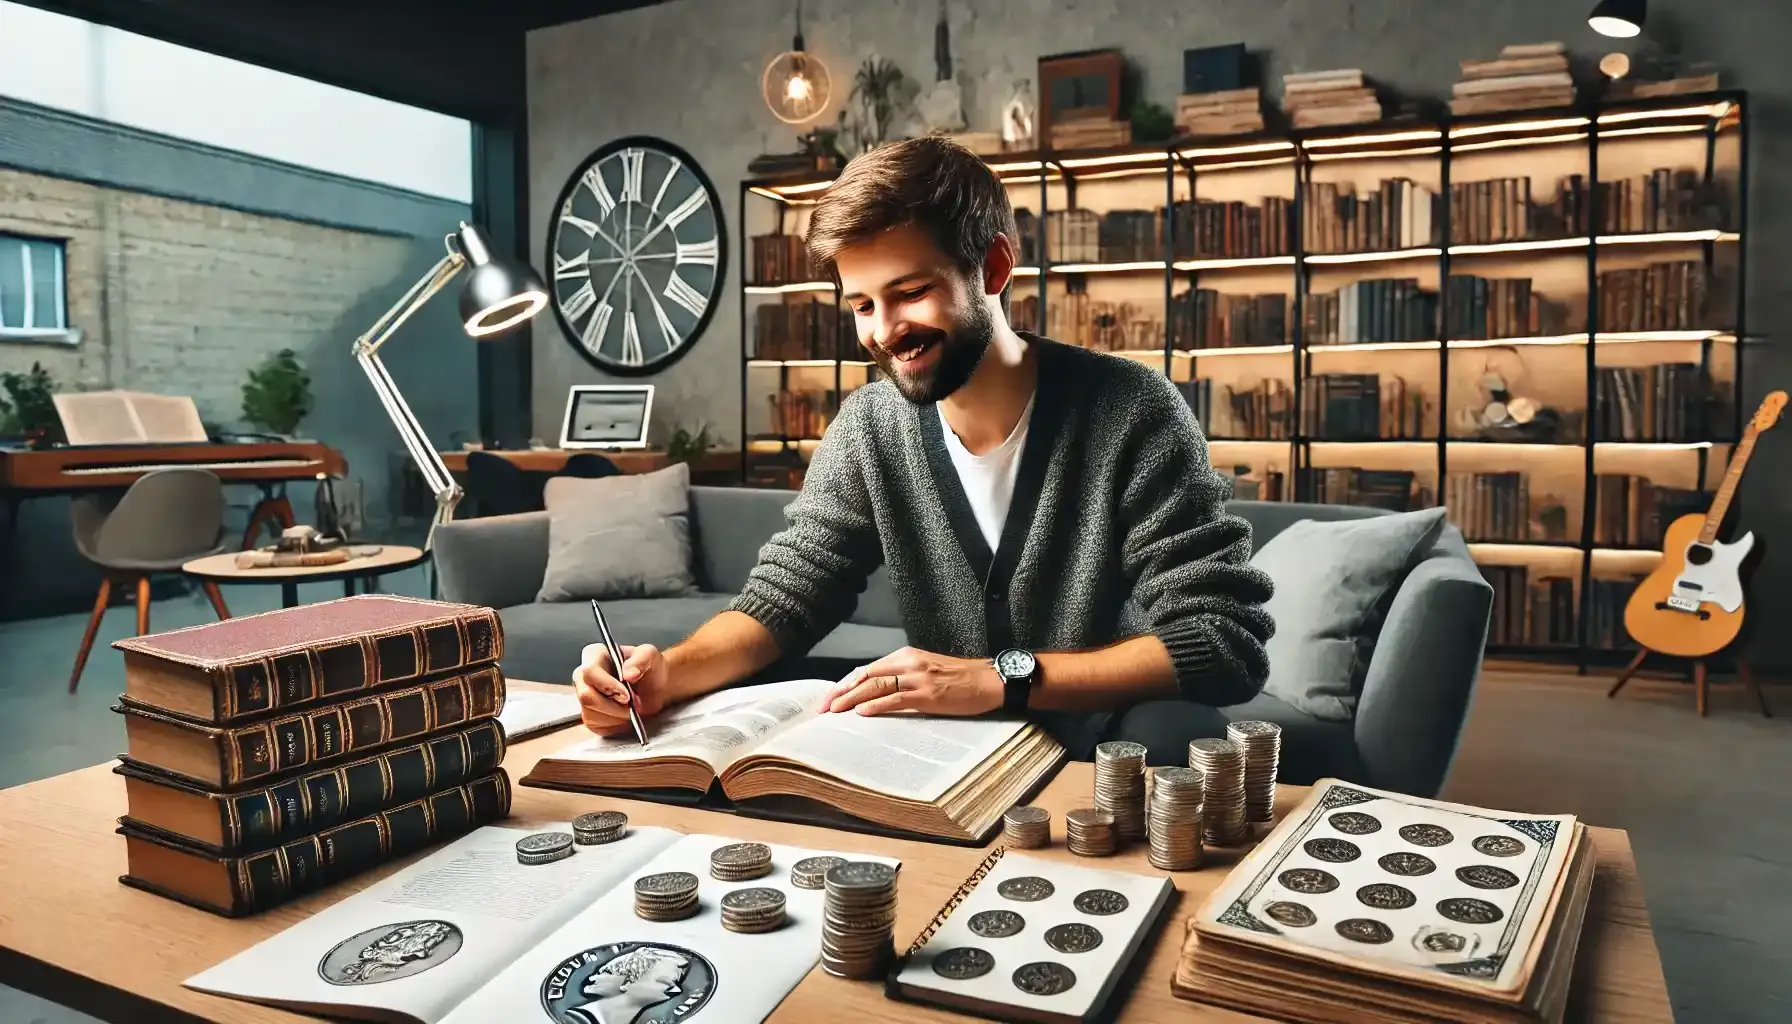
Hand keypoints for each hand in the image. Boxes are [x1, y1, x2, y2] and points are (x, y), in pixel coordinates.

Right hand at [572, 642, 670, 736]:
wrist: (655, 687)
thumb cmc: (649, 668)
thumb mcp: (649, 655)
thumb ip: (640, 659)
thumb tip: (627, 674)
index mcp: (594, 656)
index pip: (590, 672)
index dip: (607, 685)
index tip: (627, 695)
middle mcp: (584, 677)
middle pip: (587, 696)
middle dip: (614, 706)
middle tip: (634, 705)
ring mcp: (584, 697)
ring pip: (592, 714)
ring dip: (618, 716)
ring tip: (632, 708)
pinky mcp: (590, 716)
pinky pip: (597, 726)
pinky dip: (616, 725)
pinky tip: (626, 716)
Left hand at [825, 646, 1003, 716]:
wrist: (990, 681)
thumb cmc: (961, 678)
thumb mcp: (927, 670)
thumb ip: (903, 676)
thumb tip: (876, 692)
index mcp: (906, 656)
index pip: (867, 669)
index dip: (845, 683)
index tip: (829, 697)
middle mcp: (909, 663)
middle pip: (866, 676)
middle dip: (841, 692)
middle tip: (823, 708)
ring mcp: (918, 678)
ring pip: (877, 686)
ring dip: (852, 699)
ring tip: (835, 711)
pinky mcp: (928, 695)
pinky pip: (896, 699)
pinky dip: (877, 706)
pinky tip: (862, 713)